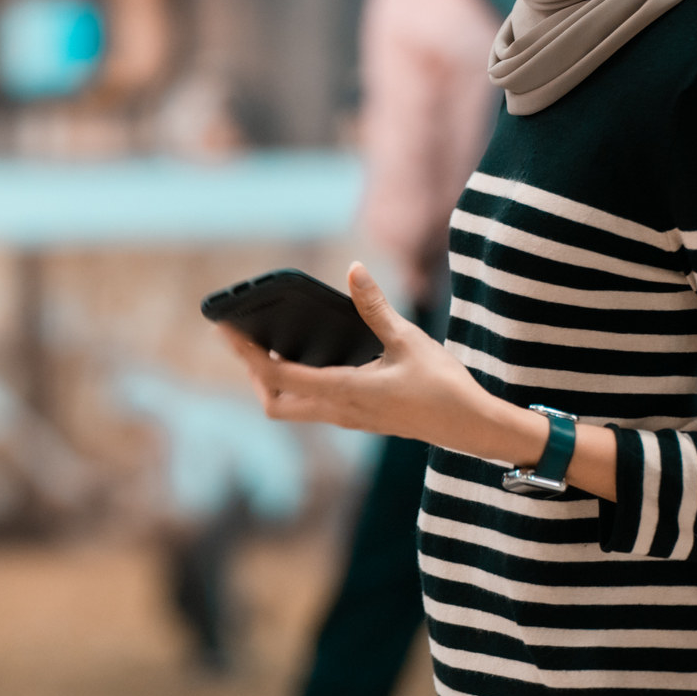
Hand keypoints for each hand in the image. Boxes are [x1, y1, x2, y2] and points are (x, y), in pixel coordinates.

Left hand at [220, 262, 526, 460]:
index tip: (227, 331)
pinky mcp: (358, 419)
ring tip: (270, 347)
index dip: (246, 354)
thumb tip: (354, 269)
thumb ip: (376, 306)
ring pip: (292, 407)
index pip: (277, 376)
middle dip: (253, 374)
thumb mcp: (408, 339)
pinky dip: (297, 385)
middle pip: (274, 403)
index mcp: (344, 391)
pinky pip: (313, 406)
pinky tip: (307, 359)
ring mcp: (347, 419)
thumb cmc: (443, 385)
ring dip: (274, 381)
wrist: (470, 426)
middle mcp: (338, 411)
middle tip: (248, 341)